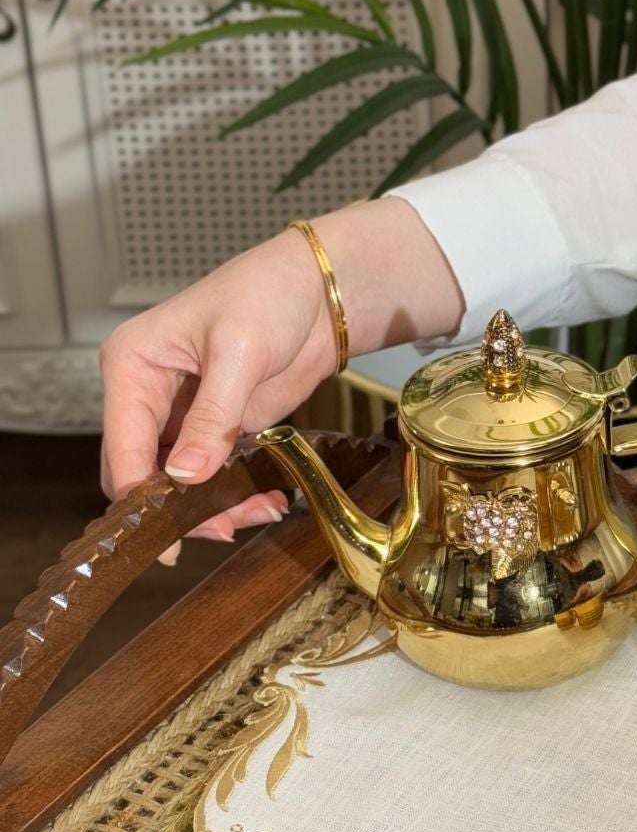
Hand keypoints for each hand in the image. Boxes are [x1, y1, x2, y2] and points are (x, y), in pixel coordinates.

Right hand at [98, 199, 463, 557]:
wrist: (320, 293)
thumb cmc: (269, 294)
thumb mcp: (239, 353)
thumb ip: (212, 418)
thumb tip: (185, 475)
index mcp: (132, 364)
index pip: (121, 444)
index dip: (138, 495)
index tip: (163, 538)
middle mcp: (147, 393)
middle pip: (141, 471)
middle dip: (178, 508)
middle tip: (222, 530)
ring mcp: (182, 414)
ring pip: (176, 483)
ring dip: (212, 507)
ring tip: (257, 513)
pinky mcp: (216, 427)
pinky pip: (211, 476)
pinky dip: (234, 495)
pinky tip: (266, 502)